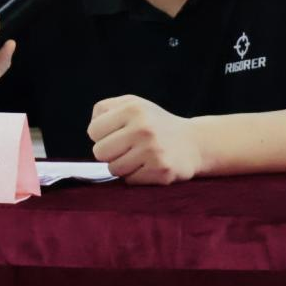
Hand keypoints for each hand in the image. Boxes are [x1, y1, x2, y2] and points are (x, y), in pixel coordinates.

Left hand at [87, 95, 201, 184]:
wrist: (193, 143)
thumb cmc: (154, 123)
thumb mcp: (132, 104)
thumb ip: (105, 110)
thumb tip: (92, 131)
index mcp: (132, 108)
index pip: (93, 131)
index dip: (101, 135)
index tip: (116, 134)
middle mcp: (143, 128)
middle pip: (99, 152)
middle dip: (110, 153)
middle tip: (127, 147)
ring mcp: (153, 150)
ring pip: (113, 169)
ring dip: (123, 166)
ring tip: (140, 156)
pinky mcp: (161, 170)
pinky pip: (130, 181)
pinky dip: (137, 176)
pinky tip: (150, 165)